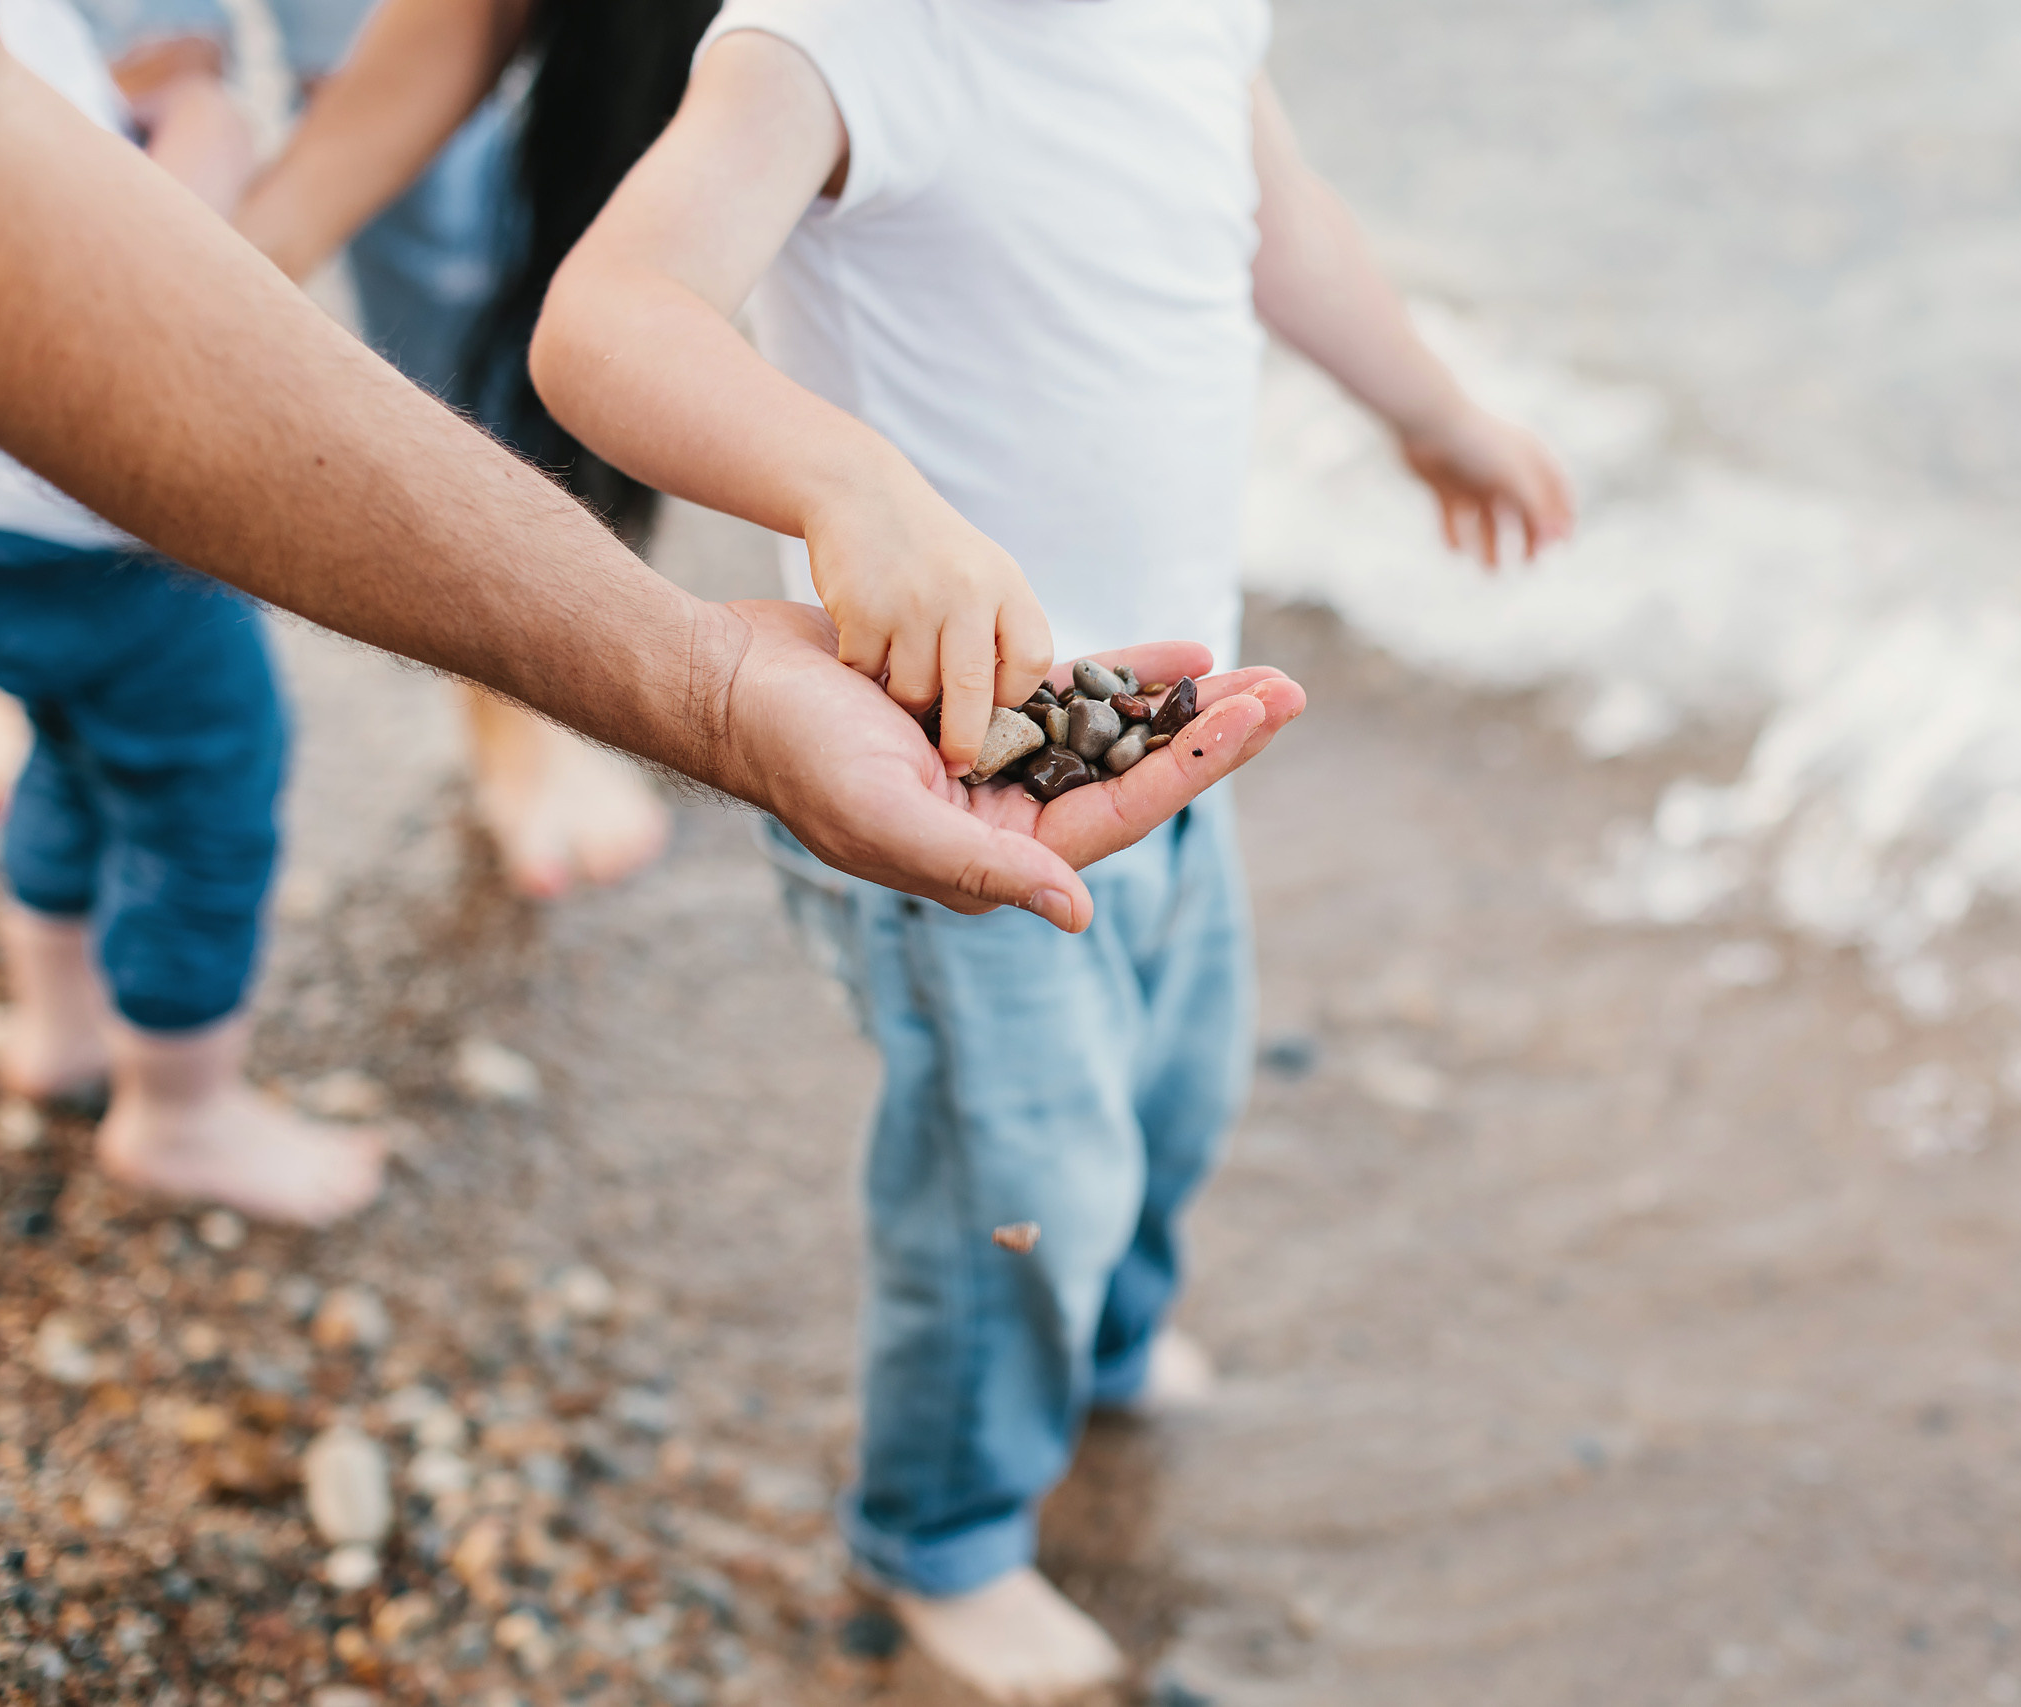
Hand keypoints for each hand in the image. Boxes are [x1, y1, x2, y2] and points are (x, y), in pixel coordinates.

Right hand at [707, 601, 1302, 930]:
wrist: (727, 684)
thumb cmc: (794, 754)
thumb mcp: (884, 816)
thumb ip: (982, 867)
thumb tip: (1079, 914)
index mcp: (996, 857)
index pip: (1122, 813)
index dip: (1197, 765)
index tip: (1260, 719)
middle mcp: (1008, 818)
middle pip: (1138, 776)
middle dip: (1216, 735)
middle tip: (1293, 691)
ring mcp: (998, 766)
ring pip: (1116, 738)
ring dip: (1186, 708)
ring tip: (1262, 674)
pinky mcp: (981, 713)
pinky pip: (1074, 697)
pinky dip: (1127, 674)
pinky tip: (1187, 650)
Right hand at [801, 465, 1052, 781]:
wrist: (861, 494)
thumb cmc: (930, 554)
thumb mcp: (986, 576)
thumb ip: (1004, 633)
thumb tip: (1004, 716)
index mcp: (1006, 585)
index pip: (1032, 662)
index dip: (1013, 694)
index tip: (993, 704)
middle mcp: (966, 590)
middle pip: (974, 692)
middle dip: (963, 739)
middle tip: (956, 761)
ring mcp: (912, 599)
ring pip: (915, 692)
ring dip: (904, 700)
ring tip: (898, 678)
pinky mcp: (862, 608)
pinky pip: (867, 675)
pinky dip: (862, 675)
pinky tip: (863, 651)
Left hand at [1398, 401, 1575, 568]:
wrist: (1426, 420)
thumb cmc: (1476, 443)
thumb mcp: (1514, 475)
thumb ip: (1537, 507)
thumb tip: (1557, 538)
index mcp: (1526, 458)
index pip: (1554, 491)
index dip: (1561, 518)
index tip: (1561, 546)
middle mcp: (1502, 469)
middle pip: (1522, 510)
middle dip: (1528, 538)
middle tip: (1529, 563)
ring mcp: (1473, 478)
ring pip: (1486, 520)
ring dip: (1490, 545)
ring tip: (1490, 569)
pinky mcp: (1444, 485)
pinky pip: (1453, 517)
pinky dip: (1455, 534)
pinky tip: (1456, 549)